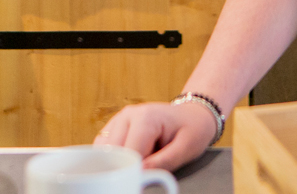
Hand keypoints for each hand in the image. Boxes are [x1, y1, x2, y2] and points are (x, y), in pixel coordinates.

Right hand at [95, 101, 217, 170]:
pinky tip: (128, 161)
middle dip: (124, 167)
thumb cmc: (192, 129)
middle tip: (140, 176)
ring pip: (104, 150)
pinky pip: (104, 147)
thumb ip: (164, 162)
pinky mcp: (115, 126)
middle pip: (113, 152)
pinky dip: (112, 158)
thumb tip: (140, 174)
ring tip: (138, 165)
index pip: (128, 152)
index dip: (133, 171)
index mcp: (145, 117)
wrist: (192, 115)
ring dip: (116, 163)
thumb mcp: (186, 148)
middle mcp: (128, 115)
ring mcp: (119, 119)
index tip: (142, 181)